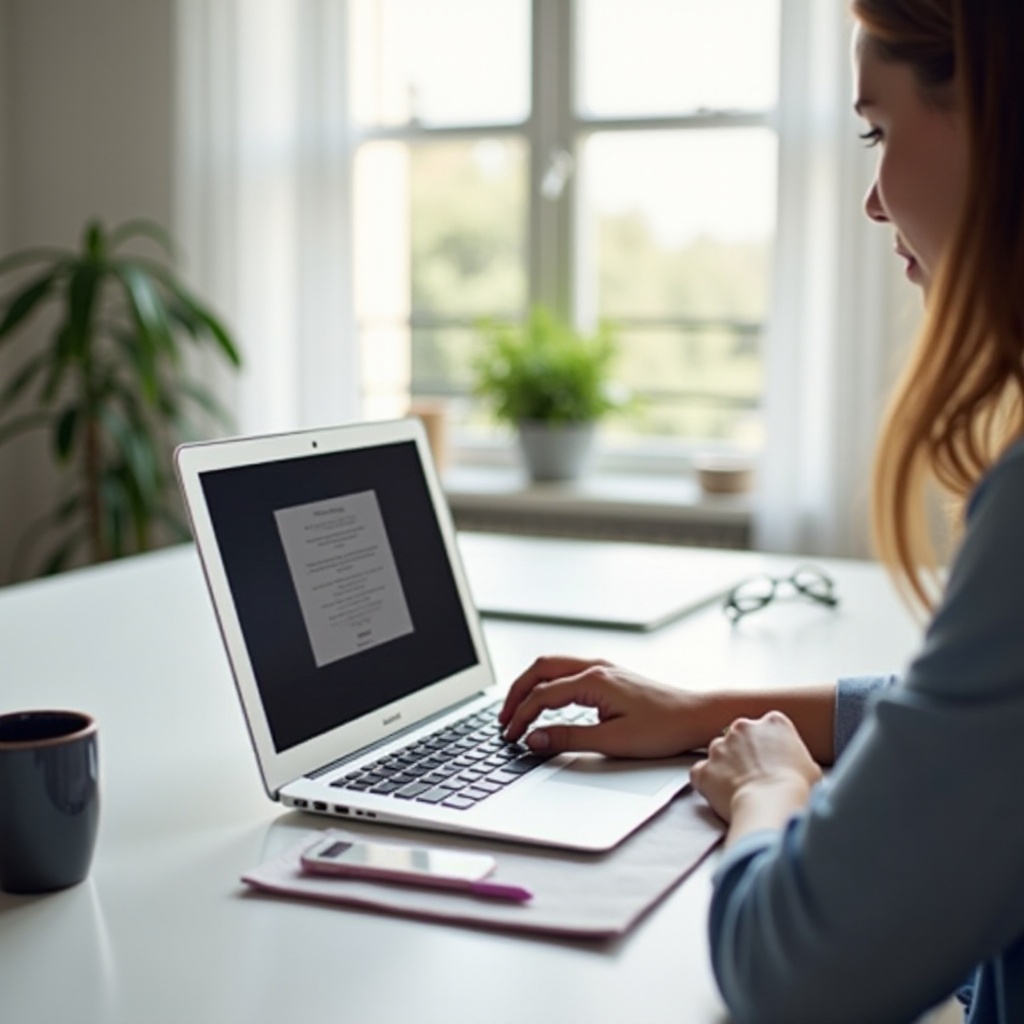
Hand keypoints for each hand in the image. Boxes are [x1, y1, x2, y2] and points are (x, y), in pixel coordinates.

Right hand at [499, 655, 717, 757]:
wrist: (696, 716)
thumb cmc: (663, 728)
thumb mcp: (612, 741)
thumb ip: (568, 738)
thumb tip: (534, 739)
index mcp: (593, 681)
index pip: (542, 695)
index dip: (520, 716)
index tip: (510, 736)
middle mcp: (595, 667)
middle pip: (540, 669)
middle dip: (516, 692)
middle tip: (504, 718)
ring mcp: (603, 667)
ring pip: (552, 665)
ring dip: (531, 684)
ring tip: (517, 709)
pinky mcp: (609, 674)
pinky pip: (566, 670)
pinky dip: (547, 683)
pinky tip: (545, 700)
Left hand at [689, 711, 821, 825]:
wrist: (772, 803)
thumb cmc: (797, 788)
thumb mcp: (811, 767)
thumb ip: (798, 758)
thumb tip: (797, 768)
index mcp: (773, 722)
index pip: (769, 727)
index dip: (770, 745)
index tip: (773, 761)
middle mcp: (742, 727)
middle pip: (740, 736)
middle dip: (745, 753)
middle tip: (756, 775)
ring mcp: (719, 747)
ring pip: (719, 753)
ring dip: (725, 767)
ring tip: (741, 789)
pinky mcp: (704, 768)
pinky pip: (701, 773)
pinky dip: (708, 783)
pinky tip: (721, 795)